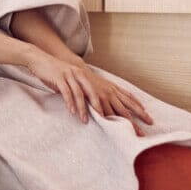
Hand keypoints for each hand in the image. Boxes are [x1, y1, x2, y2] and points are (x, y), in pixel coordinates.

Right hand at [22, 47, 152, 135]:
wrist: (44, 60)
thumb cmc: (64, 76)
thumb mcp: (81, 85)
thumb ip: (93, 97)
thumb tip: (105, 113)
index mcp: (98, 82)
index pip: (121, 95)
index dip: (134, 106)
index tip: (146, 118)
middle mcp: (89, 79)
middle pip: (108, 97)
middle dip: (120, 114)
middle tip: (130, 129)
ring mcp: (75, 77)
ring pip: (84, 94)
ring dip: (85, 109)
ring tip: (86, 121)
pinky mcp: (62, 78)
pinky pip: (68, 92)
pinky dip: (71, 102)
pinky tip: (73, 112)